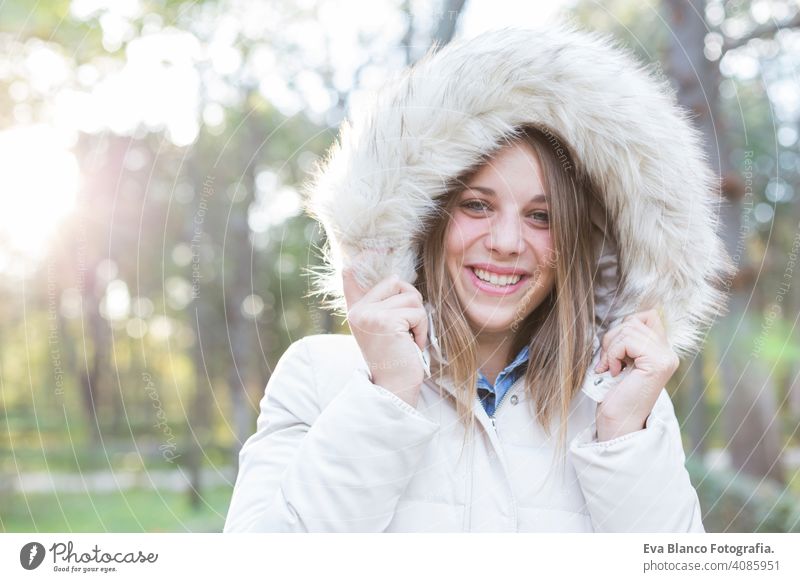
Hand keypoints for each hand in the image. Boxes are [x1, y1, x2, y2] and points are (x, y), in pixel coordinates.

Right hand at [342, 265, 427, 406]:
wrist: (393, 388)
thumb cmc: (394, 358)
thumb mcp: (384, 329)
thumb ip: (384, 305)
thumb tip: (395, 277)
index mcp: (356, 311)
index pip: (352, 277)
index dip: (361, 260)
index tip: (369, 248)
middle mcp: (358, 311)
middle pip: (397, 282)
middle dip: (411, 303)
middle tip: (407, 329)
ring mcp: (370, 315)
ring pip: (411, 297)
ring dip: (418, 319)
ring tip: (408, 339)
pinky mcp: (386, 321)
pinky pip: (417, 312)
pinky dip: (421, 330)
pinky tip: (411, 345)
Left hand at [593, 308, 679, 440]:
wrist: (617, 422)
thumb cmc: (614, 393)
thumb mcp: (623, 359)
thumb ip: (629, 339)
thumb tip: (624, 319)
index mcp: (662, 351)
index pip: (648, 316)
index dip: (625, 326)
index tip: (616, 351)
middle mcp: (669, 353)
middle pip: (634, 321)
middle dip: (613, 338)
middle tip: (608, 362)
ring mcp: (666, 358)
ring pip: (629, 328)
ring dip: (611, 348)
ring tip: (610, 368)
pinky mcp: (658, 363)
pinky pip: (628, 340)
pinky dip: (613, 354)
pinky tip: (614, 372)